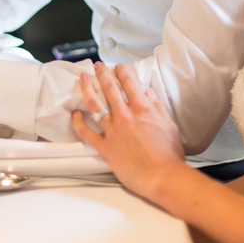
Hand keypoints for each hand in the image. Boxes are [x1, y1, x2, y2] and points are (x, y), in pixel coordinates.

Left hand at [71, 63, 186, 199]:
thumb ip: (158, 107)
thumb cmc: (168, 155)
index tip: (119, 67)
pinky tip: (75, 114)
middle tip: (98, 66)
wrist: (162, 176)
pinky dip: (78, 122)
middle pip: (109, 87)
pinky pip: (86, 132)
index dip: (122, 71)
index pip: (129, 81)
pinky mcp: (105, 147)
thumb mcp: (169, 125)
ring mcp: (112, 130)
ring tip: (83, 78)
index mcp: (142, 108)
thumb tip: (149, 94)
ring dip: (87, 88)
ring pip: (94, 104)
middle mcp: (124, 115)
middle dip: (102, 73)